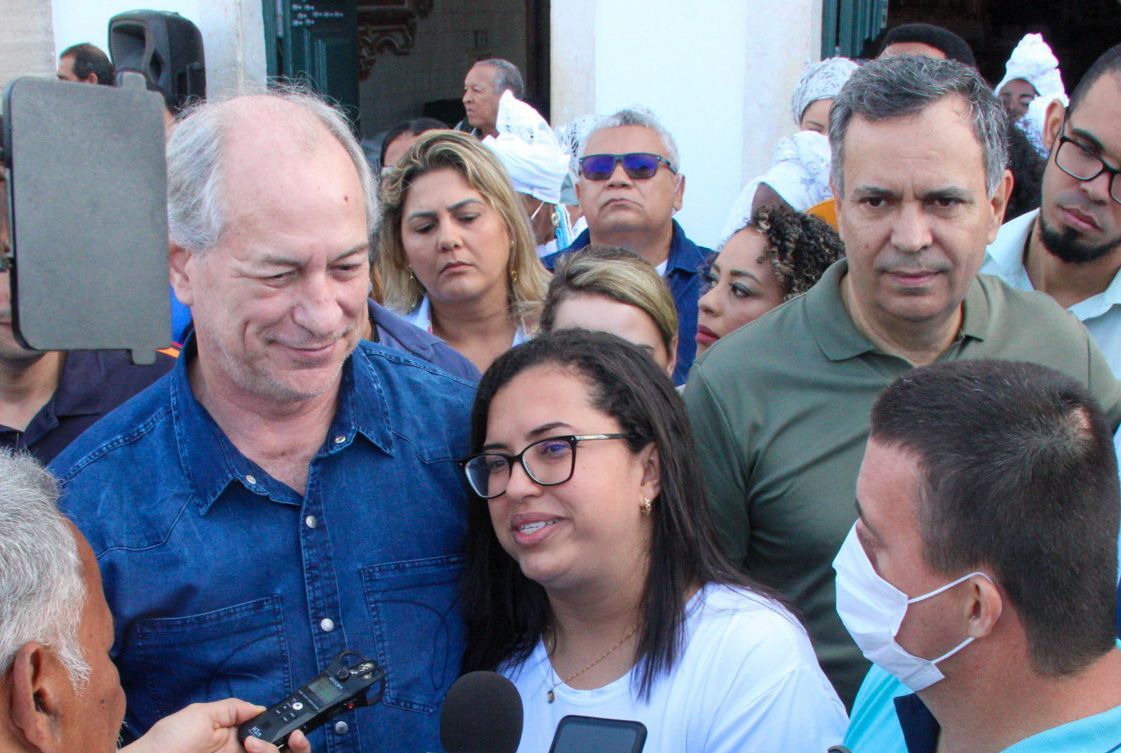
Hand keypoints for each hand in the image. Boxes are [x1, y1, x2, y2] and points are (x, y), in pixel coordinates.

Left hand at [122, 698, 310, 752]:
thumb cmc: (164, 745)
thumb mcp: (200, 715)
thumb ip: (232, 709)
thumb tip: (260, 709)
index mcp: (235, 740)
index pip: (272, 737)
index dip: (290, 733)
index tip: (295, 730)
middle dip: (296, 746)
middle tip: (292, 740)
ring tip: (254, 748)